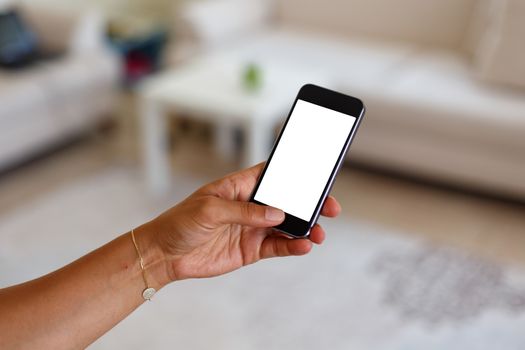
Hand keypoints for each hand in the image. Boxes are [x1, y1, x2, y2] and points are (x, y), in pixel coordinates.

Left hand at [145, 163, 340, 281]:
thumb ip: (244, 211)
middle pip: (287, 202)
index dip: (294, 173)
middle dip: (309, 204)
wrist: (164, 254)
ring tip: (318, 233)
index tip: (317, 174)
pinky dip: (292, 246)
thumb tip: (277, 214)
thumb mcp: (210, 209)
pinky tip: (303, 246)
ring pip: (287, 226)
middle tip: (330, 207)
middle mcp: (250, 206)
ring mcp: (252, 228)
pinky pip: (277, 247)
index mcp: (240, 186)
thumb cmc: (181, 221)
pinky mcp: (251, 249)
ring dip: (305, 228)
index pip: (273, 175)